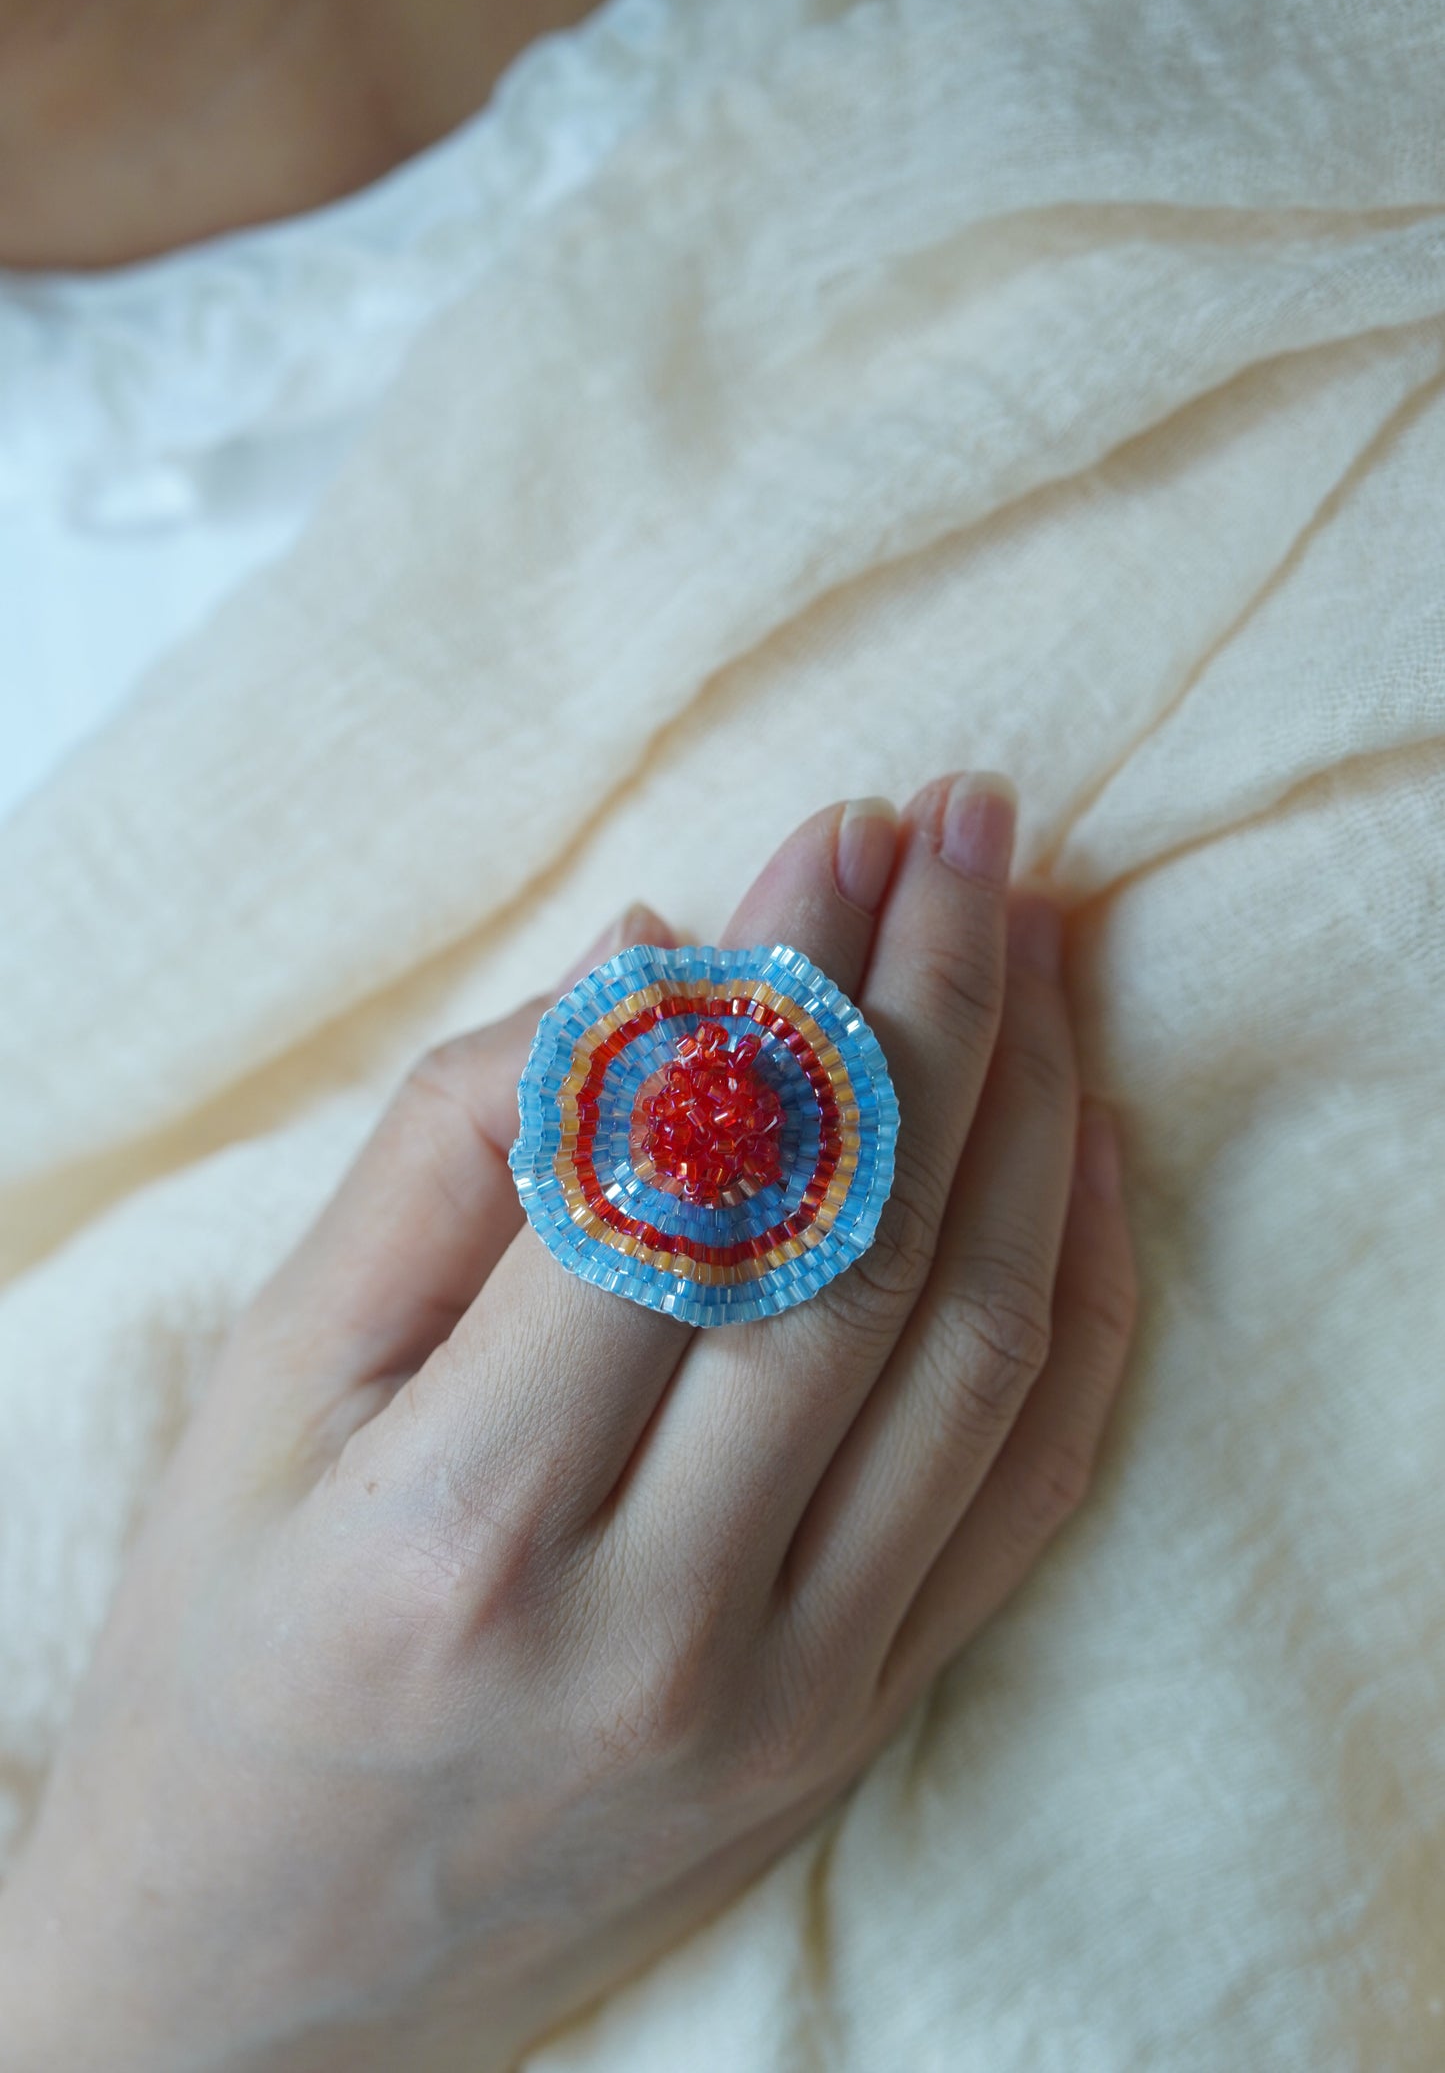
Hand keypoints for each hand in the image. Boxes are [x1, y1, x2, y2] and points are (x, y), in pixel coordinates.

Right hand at [0, 776, 1137, 2072]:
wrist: (254, 1976)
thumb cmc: (225, 1648)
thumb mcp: (267, 1389)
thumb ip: (448, 1152)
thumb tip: (656, 959)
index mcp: (464, 1519)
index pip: (685, 1178)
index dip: (785, 979)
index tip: (843, 829)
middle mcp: (653, 1621)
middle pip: (860, 1243)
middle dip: (938, 998)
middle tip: (973, 829)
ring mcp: (787, 1692)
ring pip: (975, 1349)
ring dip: (1030, 1114)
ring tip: (1037, 942)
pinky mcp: (858, 1727)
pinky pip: (1025, 1487)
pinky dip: (1077, 1294)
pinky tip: (1081, 1144)